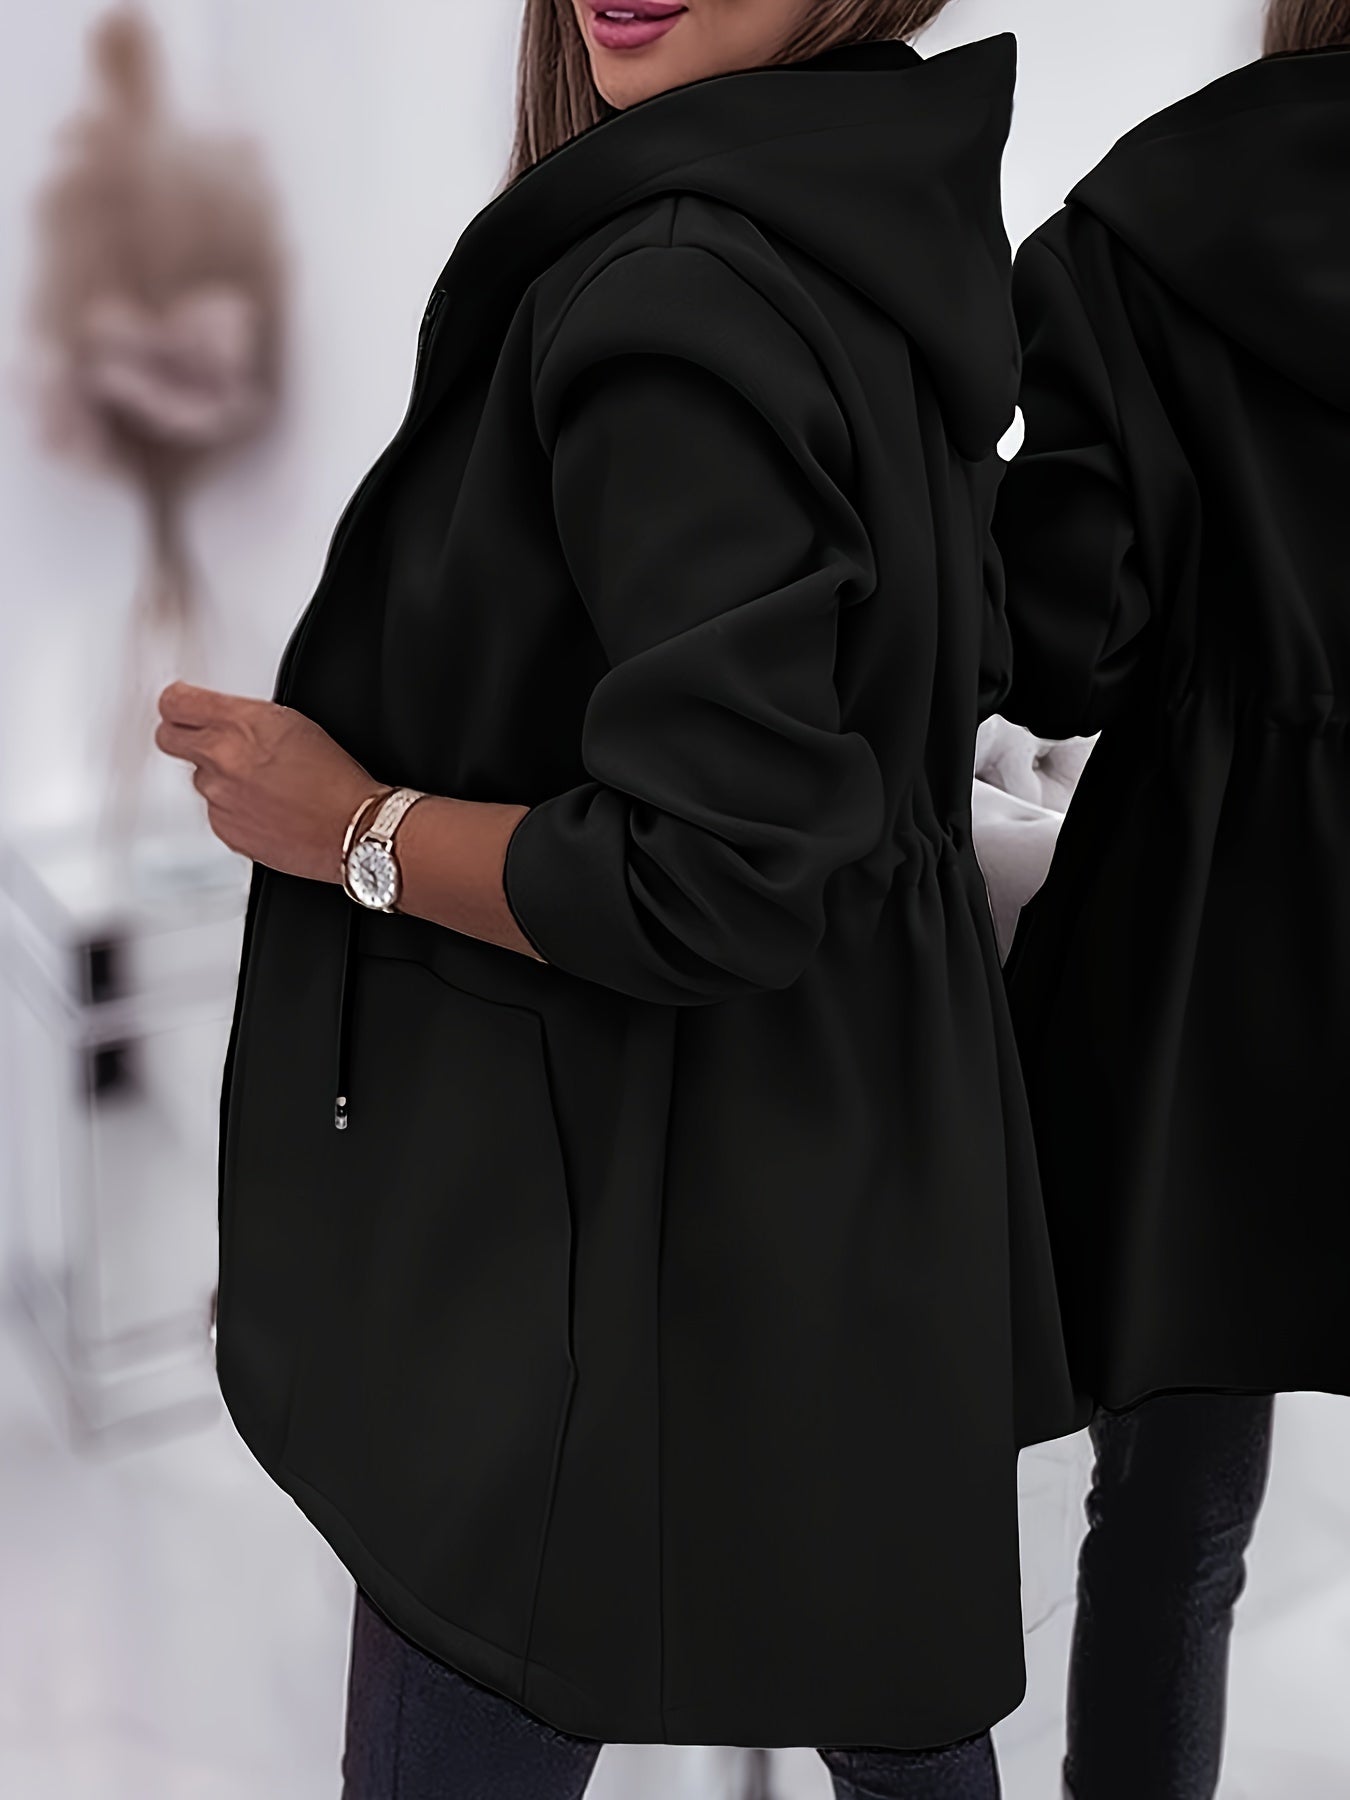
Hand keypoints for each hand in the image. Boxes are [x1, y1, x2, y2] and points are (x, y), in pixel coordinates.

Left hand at [154, 679, 383, 883]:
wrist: (352, 827)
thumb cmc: (335, 777)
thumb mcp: (293, 723)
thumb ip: (244, 718)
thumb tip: (223, 719)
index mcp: (238, 724)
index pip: (174, 703)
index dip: (179, 704)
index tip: (183, 706)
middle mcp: (220, 760)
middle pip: (168, 738)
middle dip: (184, 736)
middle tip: (206, 740)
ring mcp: (219, 798)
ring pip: (199, 779)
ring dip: (219, 778)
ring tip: (260, 782)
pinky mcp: (225, 830)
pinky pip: (216, 813)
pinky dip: (234, 810)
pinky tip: (265, 807)